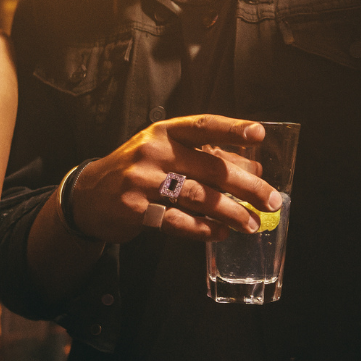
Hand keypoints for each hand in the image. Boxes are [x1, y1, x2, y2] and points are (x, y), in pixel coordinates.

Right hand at [70, 115, 282, 244]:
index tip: (259, 134)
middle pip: (210, 168)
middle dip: (247, 186)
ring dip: (230, 213)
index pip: (204, 126)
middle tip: (272, 200)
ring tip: (251, 224)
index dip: (233, 129)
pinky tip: (220, 233)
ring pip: (198, 197)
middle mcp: (154, 151)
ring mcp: (142, 180)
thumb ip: (210, 158)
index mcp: (165, 132)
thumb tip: (255, 168)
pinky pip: (177, 221)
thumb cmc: (139, 171)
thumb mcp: (168, 155)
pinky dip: (203, 229)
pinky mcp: (134, 209)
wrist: (89, 197)